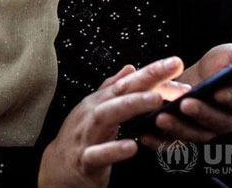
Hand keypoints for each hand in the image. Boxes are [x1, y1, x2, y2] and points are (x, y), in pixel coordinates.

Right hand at [38, 57, 190, 187]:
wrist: (57, 169)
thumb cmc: (82, 138)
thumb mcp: (96, 111)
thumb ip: (113, 90)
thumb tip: (131, 68)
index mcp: (98, 102)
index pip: (126, 82)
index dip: (150, 71)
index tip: (174, 63)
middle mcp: (91, 113)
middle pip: (117, 93)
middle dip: (144, 81)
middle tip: (170, 72)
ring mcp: (86, 135)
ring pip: (105, 116)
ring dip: (130, 106)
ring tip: (154, 100)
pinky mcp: (84, 160)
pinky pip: (98, 154)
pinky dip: (113, 149)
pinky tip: (131, 146)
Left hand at [141, 44, 231, 147]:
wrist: (201, 74)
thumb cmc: (222, 63)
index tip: (218, 92)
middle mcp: (228, 120)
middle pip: (217, 122)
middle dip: (201, 113)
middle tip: (185, 104)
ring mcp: (206, 130)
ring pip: (195, 134)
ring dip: (178, 129)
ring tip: (160, 118)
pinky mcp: (185, 135)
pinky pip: (174, 143)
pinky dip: (160, 142)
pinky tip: (143, 135)